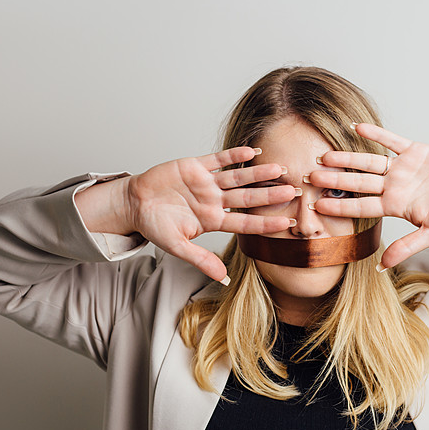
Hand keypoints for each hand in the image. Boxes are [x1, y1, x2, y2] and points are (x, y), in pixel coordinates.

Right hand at [126, 147, 297, 283]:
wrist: (134, 204)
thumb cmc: (154, 226)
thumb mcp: (177, 246)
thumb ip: (201, 259)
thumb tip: (223, 278)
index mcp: (212, 220)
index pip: (245, 222)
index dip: (266, 222)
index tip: (287, 223)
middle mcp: (214, 200)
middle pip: (247, 197)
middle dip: (270, 194)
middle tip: (294, 191)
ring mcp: (207, 183)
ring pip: (238, 177)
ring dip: (258, 173)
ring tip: (279, 167)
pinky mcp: (195, 166)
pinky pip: (219, 159)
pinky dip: (234, 155)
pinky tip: (251, 151)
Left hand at [307, 123, 428, 268]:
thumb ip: (406, 247)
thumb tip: (382, 267)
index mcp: (395, 205)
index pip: (361, 206)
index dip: (339, 204)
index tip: (316, 204)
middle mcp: (393, 186)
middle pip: (358, 182)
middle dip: (335, 179)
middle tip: (310, 176)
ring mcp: (401, 168)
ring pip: (368, 161)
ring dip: (347, 158)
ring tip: (326, 155)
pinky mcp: (414, 151)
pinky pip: (391, 140)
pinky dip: (375, 133)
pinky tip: (356, 126)